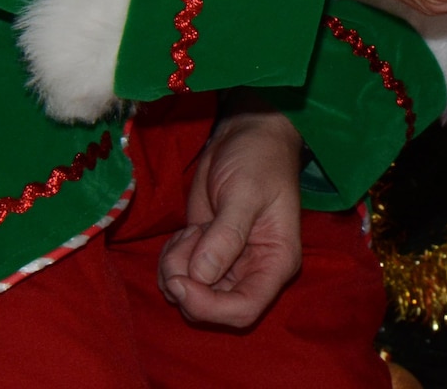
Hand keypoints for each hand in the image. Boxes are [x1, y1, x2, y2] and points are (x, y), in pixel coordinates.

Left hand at [158, 103, 302, 327]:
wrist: (246, 135)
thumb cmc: (258, 159)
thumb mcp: (245, 192)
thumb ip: (225, 235)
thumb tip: (199, 276)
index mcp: (275, 262)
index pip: (243, 310)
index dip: (208, 306)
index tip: (182, 280)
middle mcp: (252, 271)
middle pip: (210, 308)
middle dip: (185, 282)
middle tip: (185, 241)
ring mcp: (227, 266)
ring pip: (187, 295)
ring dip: (175, 268)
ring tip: (189, 231)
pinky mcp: (204, 255)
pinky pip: (177, 278)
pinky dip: (170, 260)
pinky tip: (186, 231)